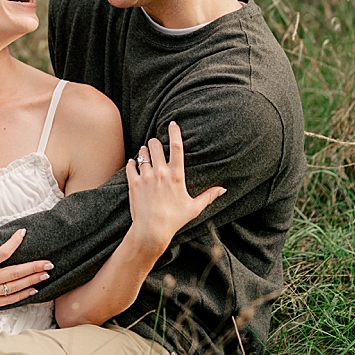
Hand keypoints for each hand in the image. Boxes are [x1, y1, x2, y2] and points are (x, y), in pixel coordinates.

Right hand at [0, 228, 54, 316]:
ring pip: (16, 287)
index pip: (3, 252)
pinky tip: (33, 290)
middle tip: (50, 262)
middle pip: (17, 272)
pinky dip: (22, 295)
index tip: (23, 232)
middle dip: (35, 266)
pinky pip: (10, 300)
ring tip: (46, 274)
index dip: (15, 241)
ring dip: (33, 280)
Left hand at [125, 122, 224, 252]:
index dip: (174, 132)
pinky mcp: (133, 183)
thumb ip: (208, 196)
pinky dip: (132, 163)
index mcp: (176, 175)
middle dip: (155, 142)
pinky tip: (135, 165)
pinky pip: (131, 164)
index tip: (173, 123)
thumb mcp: (193, 208)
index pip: (176, 146)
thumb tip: (223, 190)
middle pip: (155, 144)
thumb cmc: (174, 220)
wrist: (151, 231)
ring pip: (142, 152)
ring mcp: (146, 176)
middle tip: (156, 146)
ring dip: (144, 151)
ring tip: (146, 156)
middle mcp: (161, 172)